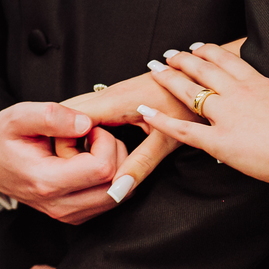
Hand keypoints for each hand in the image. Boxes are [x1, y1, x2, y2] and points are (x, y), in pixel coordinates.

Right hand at [0, 102, 126, 223]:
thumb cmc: (3, 137)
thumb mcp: (18, 116)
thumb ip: (51, 116)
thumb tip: (86, 123)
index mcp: (47, 182)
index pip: (103, 168)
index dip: (105, 141)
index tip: (89, 127)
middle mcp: (60, 206)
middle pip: (117, 185)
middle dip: (116, 153)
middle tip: (94, 136)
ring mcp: (68, 214)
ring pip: (120, 195)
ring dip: (116, 166)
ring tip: (93, 148)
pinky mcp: (75, 215)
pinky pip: (112, 199)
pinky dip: (112, 178)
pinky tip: (92, 160)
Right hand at [55, 69, 205, 200]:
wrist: (205, 77)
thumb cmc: (190, 104)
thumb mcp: (166, 141)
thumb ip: (139, 165)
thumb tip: (117, 190)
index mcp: (114, 101)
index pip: (70, 121)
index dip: (63, 143)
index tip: (66, 165)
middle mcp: (108, 93)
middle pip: (68, 114)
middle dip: (64, 140)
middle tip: (70, 165)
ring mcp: (111, 92)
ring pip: (77, 112)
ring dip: (73, 134)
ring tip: (80, 158)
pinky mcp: (117, 95)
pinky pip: (88, 111)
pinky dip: (83, 128)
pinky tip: (91, 146)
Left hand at [137, 43, 268, 186]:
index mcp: (259, 84)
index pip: (228, 60)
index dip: (210, 52)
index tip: (198, 47)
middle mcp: (238, 93)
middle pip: (204, 69)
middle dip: (184, 59)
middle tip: (170, 53)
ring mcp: (226, 115)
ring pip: (190, 91)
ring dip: (169, 78)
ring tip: (155, 69)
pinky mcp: (219, 140)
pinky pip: (183, 129)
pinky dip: (161, 120)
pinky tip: (145, 112)